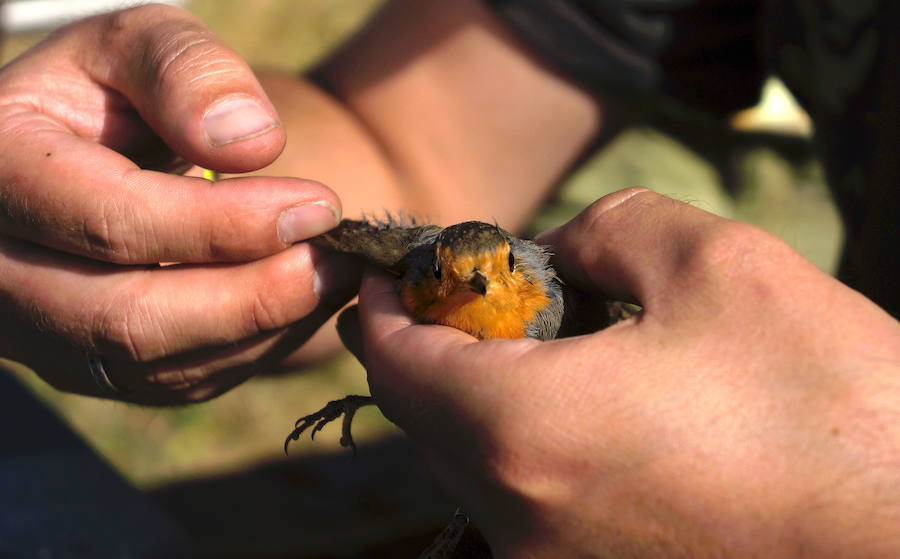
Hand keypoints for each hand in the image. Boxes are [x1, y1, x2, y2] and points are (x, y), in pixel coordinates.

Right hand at [0, 5, 359, 403]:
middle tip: (339, 260)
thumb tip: (250, 145)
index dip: (225, 224)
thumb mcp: (143, 43)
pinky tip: (299, 298)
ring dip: (264, 328)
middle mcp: (3, 269)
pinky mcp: (93, 366)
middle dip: (253, 298)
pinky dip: (253, 348)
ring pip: (159, 366)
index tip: (319, 206)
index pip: (113, 220)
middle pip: (129, 320)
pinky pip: (179, 381)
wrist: (93, 151)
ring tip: (335, 272)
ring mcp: (44, 331)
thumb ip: (190, 72)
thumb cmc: (118, 89)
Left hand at [356, 189, 899, 556]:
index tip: (398, 271)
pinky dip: (529, 449)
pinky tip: (593, 413)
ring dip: (485, 399)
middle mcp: (520, 524)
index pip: (396, 362)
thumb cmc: (830, 402)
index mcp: (525, 434)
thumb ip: (601, 230)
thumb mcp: (713, 263)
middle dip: (438, 346)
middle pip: (426, 419)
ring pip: (475, 466)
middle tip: (478, 295)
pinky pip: (526, 507)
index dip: (387, 305)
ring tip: (547, 346)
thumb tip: (548, 254)